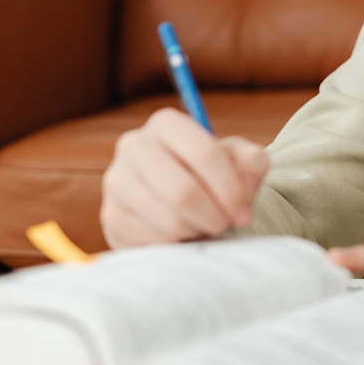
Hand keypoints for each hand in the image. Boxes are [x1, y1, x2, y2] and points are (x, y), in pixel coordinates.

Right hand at [100, 108, 268, 247]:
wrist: (174, 196)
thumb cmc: (211, 173)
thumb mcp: (238, 159)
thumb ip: (252, 163)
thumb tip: (244, 185)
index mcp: (167, 124)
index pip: (205, 154)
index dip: (231, 188)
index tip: (244, 210)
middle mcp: (134, 145)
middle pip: (183, 191)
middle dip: (215, 214)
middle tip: (226, 223)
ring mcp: (117, 180)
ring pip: (169, 218)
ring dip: (198, 228)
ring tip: (207, 224)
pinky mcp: (112, 214)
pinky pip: (153, 239)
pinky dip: (179, 241)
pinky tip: (185, 231)